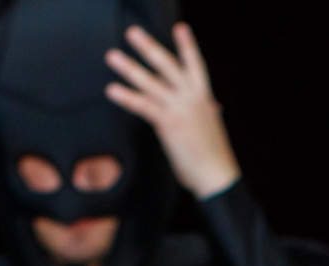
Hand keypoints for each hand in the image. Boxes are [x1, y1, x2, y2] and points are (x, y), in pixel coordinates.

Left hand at [103, 24, 240, 198]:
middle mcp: (192, 98)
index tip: (180, 28)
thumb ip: (205, 112)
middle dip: (149, 48)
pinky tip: (112, 90)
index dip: (188, 46)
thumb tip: (212, 108)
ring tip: (112, 56)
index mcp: (204, 97)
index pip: (196, 65)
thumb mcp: (210, 127)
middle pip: (167, 65)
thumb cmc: (213, 155)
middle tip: (133, 33)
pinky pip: (143, 106)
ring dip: (129, 68)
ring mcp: (179, 109)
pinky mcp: (168, 124)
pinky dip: (127, 97)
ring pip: (150, 82)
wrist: (216, 175)